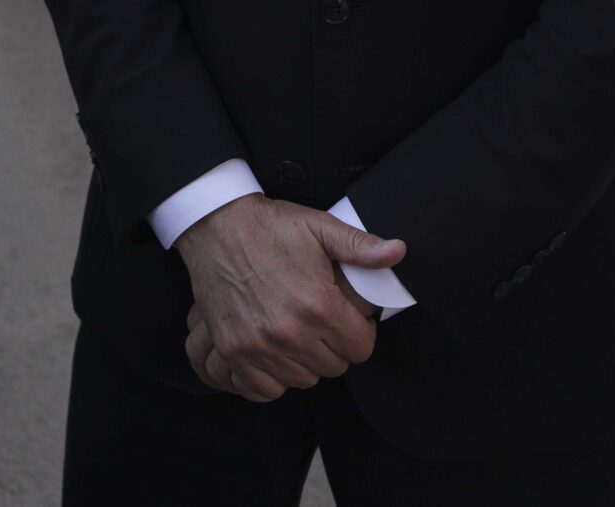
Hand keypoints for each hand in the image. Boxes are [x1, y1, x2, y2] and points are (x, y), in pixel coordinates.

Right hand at [174, 195, 406, 400]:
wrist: (215, 225)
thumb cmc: (270, 227)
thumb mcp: (319, 227)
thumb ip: (360, 247)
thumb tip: (398, 252)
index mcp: (317, 304)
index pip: (361, 348)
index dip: (360, 332)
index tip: (348, 318)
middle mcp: (289, 332)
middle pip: (334, 367)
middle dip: (335, 347)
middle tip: (322, 323)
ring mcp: (258, 346)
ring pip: (303, 380)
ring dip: (305, 362)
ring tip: (298, 332)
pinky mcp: (233, 351)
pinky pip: (265, 389)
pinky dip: (273, 376)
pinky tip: (275, 352)